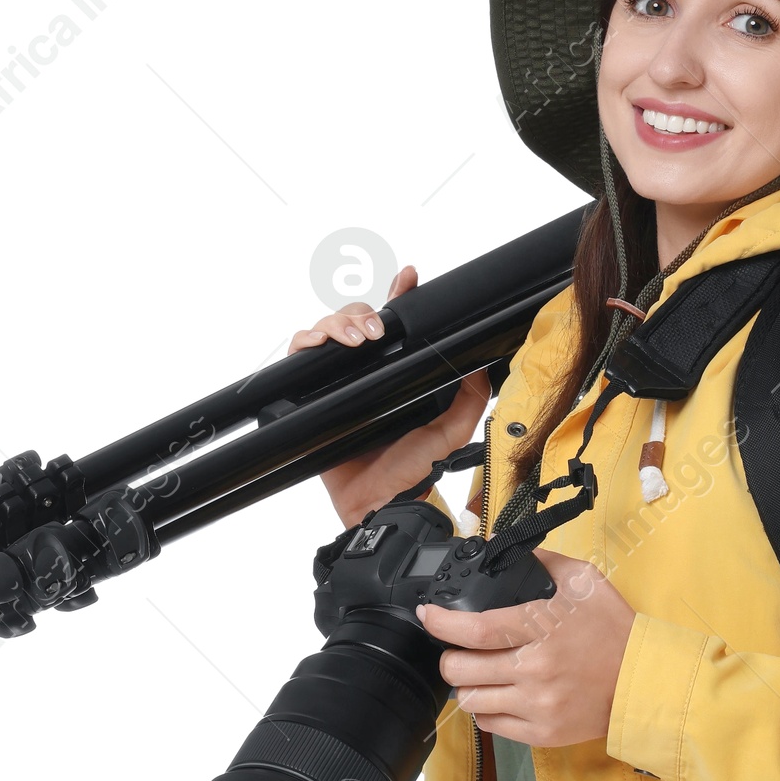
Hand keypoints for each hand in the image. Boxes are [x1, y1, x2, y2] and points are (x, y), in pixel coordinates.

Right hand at [290, 265, 489, 527]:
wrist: (380, 502)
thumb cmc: (410, 471)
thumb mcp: (451, 431)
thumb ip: (469, 400)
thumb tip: (480, 366)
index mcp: (397, 375)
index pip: (395, 326)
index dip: (398, 297)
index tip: (408, 278)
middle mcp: (366, 375)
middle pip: (356, 321)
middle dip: (364, 313)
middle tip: (378, 331)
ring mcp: (338, 383)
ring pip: (327, 331)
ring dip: (340, 324)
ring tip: (359, 340)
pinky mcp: (311, 395)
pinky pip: (299, 356)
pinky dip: (308, 342)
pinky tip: (326, 346)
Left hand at [416, 550, 636, 745]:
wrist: (645, 682)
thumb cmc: (615, 630)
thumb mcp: (584, 581)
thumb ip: (541, 563)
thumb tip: (501, 550)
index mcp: (542, 629)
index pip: (475, 629)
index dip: (441, 622)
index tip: (430, 615)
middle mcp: (535, 670)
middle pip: (460, 670)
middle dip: (451, 657)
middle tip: (460, 649)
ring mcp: (537, 706)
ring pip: (471, 701)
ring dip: (469, 685)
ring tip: (482, 673)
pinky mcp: (542, 733)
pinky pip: (491, 726)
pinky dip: (488, 710)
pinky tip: (501, 694)